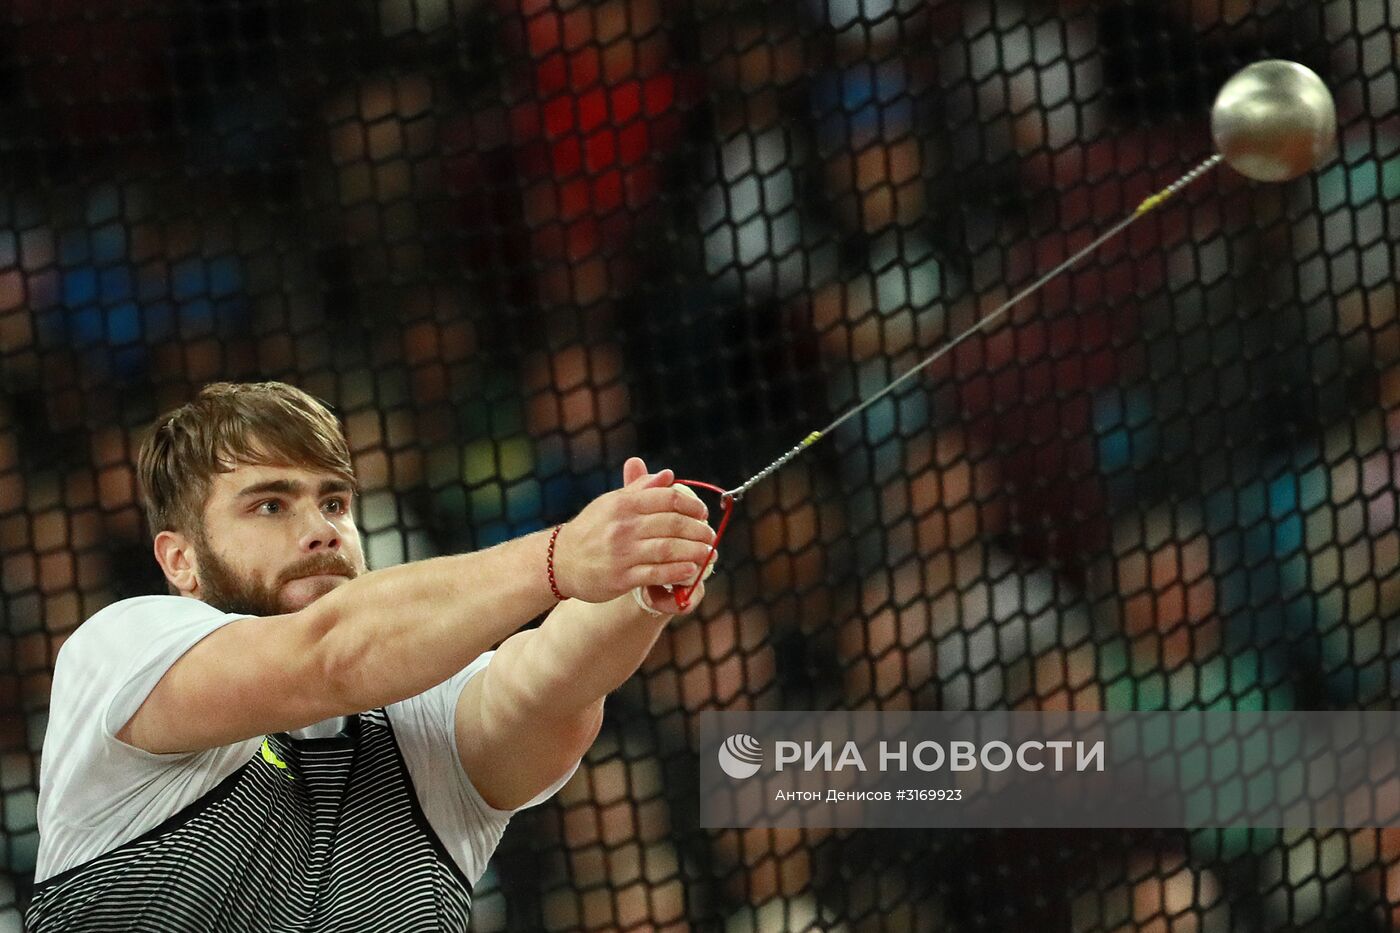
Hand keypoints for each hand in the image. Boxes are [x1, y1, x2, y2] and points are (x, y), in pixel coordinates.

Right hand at [552, 457, 715, 603]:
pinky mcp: (621, 577)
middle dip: (699, 531)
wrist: (560, 561)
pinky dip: (678, 572)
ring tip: (709, 554)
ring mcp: (623, 553)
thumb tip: (668, 475)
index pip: (668, 499)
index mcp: (624, 504)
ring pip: (669, 549)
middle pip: (673, 524)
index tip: (703, 513)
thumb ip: (640, 489)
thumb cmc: (592, 529)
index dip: (692, 506)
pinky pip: (657, 574)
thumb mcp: (611, 503)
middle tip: (710, 536)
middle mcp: (624, 526)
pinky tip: (692, 571)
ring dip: (695, 552)